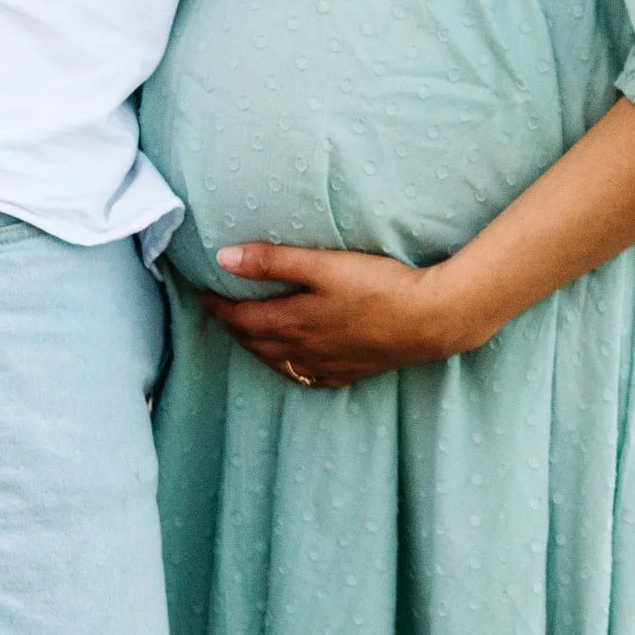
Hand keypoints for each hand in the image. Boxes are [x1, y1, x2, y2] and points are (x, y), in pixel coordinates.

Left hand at [203, 243, 492, 385]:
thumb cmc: (378, 286)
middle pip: (254, 342)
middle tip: (220, 311)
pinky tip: (293, 361)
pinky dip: (288, 366)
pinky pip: (305, 376)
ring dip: (256, 348)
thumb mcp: (322, 265)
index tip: (204, 293)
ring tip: (248, 333)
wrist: (430, 320)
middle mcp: (302, 350)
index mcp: (290, 322)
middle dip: (232, 327)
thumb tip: (223, 259)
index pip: (239, 318)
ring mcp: (326, 365)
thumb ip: (272, 261)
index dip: (218, 306)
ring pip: (277, 361)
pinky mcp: (348, 373)